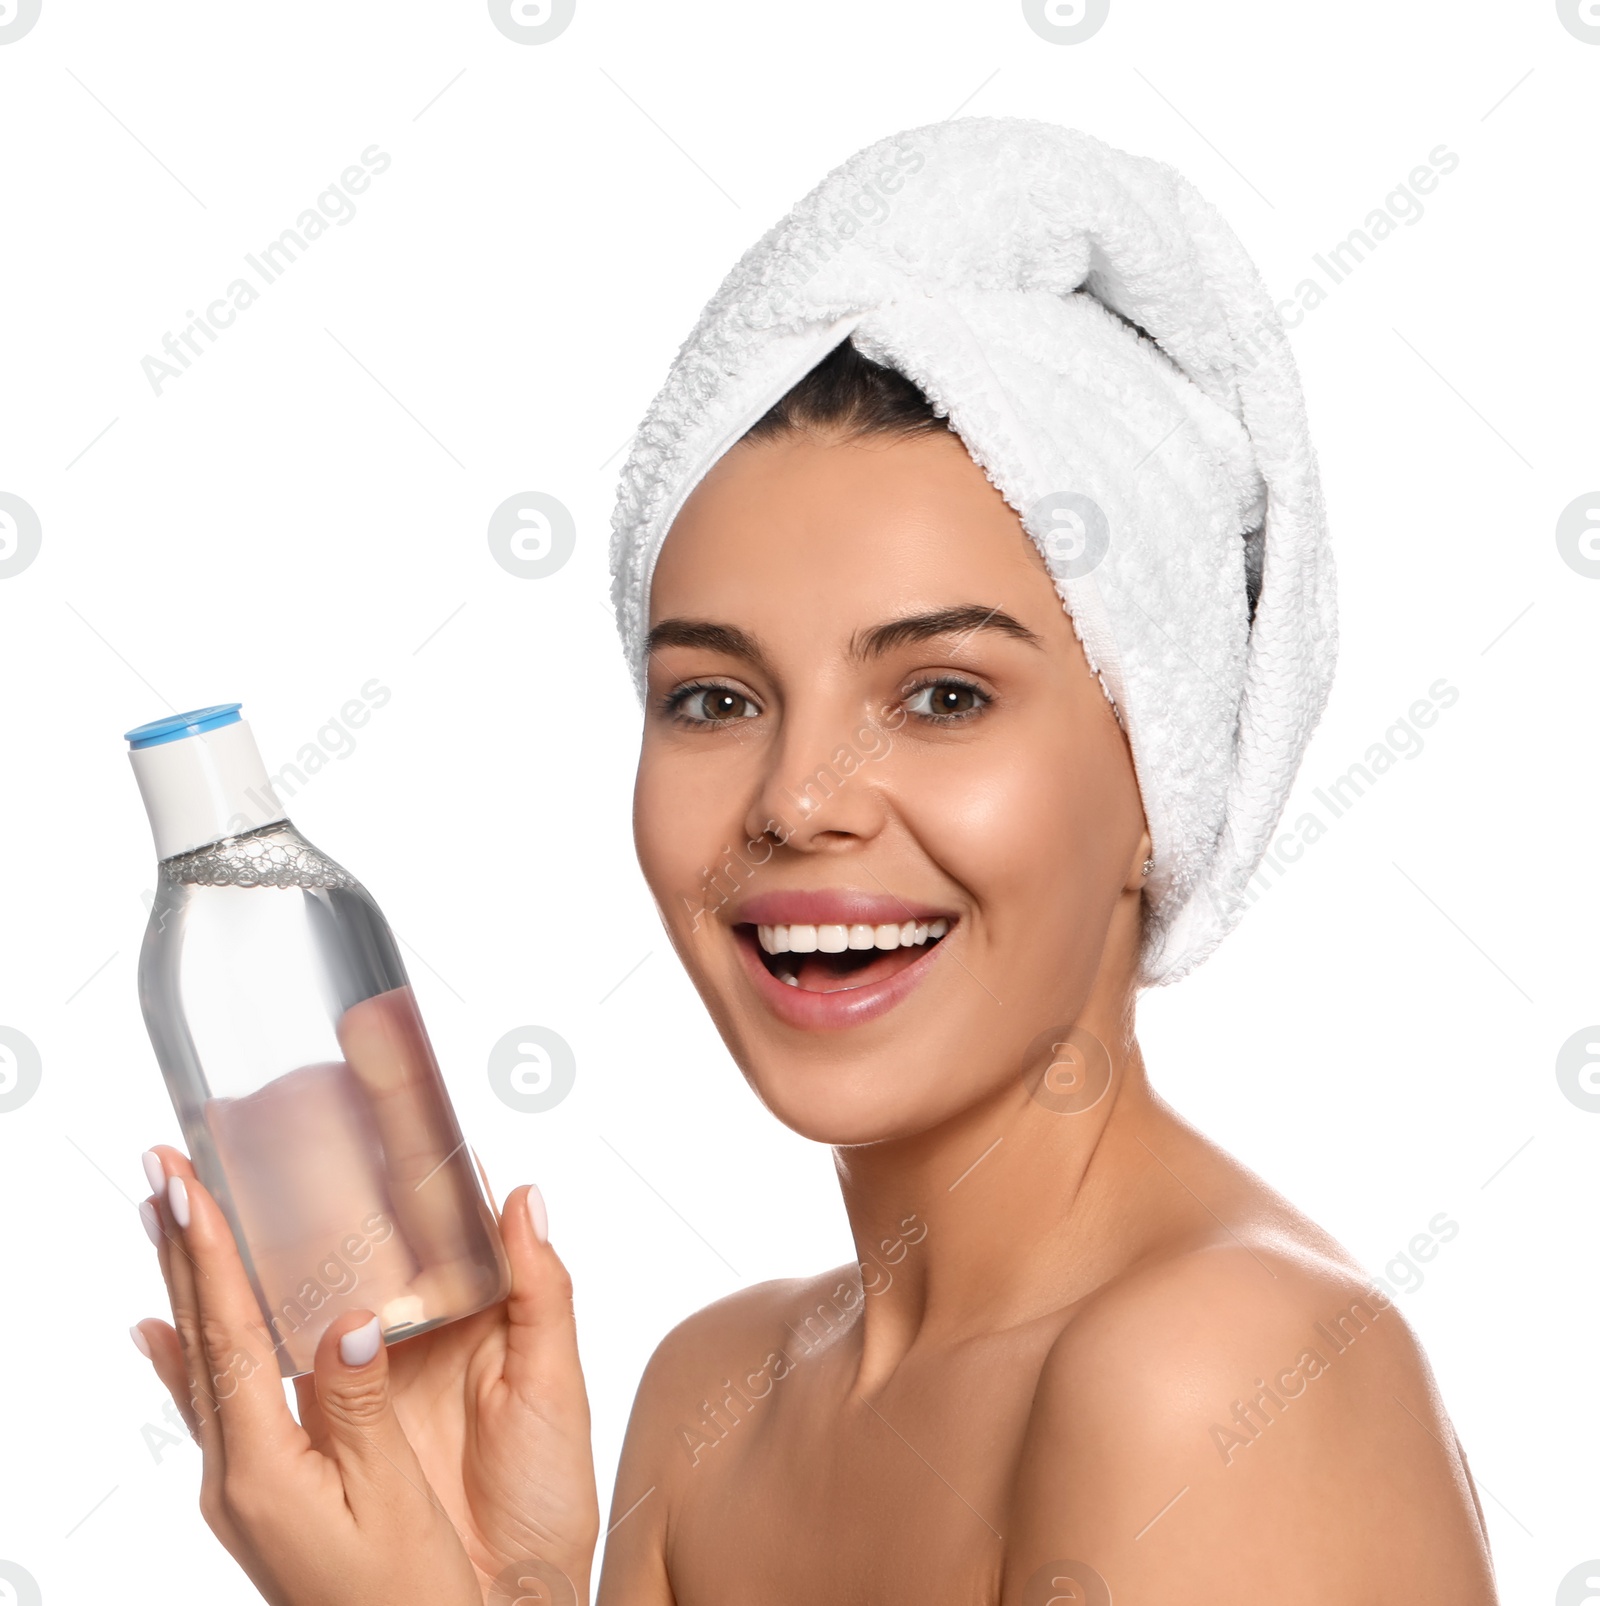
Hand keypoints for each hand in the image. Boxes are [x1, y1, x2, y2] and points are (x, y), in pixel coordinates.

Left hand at [133, 1146, 598, 1604]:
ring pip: (201, 1360)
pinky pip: (211, 1399)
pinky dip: (184, 1352)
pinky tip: (158, 1333)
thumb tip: (351, 1319)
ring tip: (164, 1221)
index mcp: (261, 1473)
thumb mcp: (391, 1503)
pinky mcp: (261, 1489)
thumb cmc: (411, 1598)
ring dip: (186, 1282)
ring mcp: (242, 1484)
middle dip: (180, 1249)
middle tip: (160, 1172)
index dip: (209, 1257)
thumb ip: (360, 1408)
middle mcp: (235, 1475)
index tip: (187, 1187)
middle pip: (198, 1338)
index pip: (228, 1340)